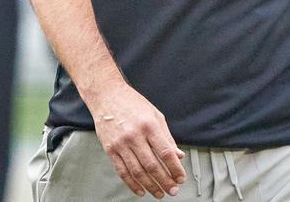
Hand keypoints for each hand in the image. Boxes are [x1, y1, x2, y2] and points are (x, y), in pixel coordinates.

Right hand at [89, 82, 186, 197]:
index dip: (175, 168)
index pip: (165, 152)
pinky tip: (141, 190)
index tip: (181, 178)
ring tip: (159, 193)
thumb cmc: (133, 104)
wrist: (107, 96)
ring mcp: (121, 144)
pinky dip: (132, 184)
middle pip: (152, 165)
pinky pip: (122, 171)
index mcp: (149, 125)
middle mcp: (135, 135)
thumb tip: (178, 155)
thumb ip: (167, 137)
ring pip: (137, 171)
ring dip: (150, 186)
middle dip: (165, 181)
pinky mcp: (110, 149)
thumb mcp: (156, 115)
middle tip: (173, 190)